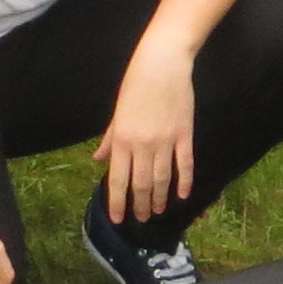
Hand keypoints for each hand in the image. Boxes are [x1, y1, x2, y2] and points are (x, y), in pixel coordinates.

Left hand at [99, 41, 198, 223]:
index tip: (117, 219)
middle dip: (140, 205)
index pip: (118, 180)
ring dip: (160, 198)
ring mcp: (165, 141)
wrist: (162, 64)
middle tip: (142, 218)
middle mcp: (142, 145)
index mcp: (122, 140)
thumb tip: (98, 159)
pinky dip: (184, 181)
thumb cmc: (135, 84)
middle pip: (141, 184)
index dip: (117, 203)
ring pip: (163, 178)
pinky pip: (185, 163)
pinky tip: (182, 195)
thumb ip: (109, 139)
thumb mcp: (117, 112)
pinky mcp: (184, 134)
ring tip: (158, 211)